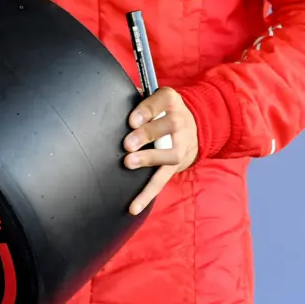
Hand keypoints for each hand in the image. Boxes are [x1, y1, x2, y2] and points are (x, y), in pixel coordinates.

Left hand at [123, 87, 198, 215]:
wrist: (194, 127)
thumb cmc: (162, 109)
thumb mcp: (155, 97)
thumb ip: (136, 97)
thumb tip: (110, 97)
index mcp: (171, 100)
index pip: (162, 101)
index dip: (147, 110)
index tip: (131, 120)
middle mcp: (180, 121)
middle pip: (168, 126)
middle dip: (147, 135)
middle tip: (128, 144)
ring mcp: (181, 145)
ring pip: (169, 153)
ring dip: (149, 159)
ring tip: (129, 163)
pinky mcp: (176, 166)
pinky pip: (162, 180)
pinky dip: (147, 195)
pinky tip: (133, 206)